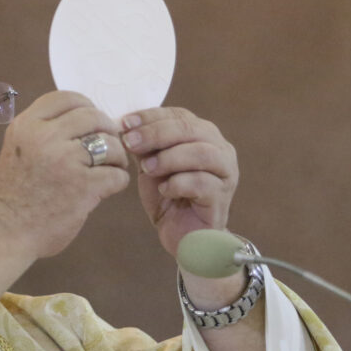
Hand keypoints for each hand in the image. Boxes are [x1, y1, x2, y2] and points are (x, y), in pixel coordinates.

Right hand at [0, 91, 129, 258]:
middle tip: (109, 147)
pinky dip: (119, 180)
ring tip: (112, 167)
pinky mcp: (83, 185)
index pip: (67, 98)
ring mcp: (65, 160)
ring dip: (117, 155)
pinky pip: (117, 173)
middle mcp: (45, 136)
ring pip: (110, 143)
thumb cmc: (14, 194)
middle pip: (93, 116)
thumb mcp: (19, 149)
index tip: (92, 123)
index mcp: (27, 125)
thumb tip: (86, 120)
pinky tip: (109, 187)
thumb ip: (44, 132)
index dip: (86, 107)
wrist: (4, 232)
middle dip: (107, 130)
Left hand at [121, 107, 238, 257]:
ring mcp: (226, 173)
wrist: (181, 235)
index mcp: (203, 135)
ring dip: (169, 158)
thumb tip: (125, 126)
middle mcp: (220, 149)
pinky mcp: (222, 198)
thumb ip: (144, 145)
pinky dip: (178, 183)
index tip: (124, 123)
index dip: (150, 117)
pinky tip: (163, 190)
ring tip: (146, 168)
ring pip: (202, 153)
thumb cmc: (167, 195)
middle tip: (130, 143)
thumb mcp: (150, 164)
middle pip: (190, 129)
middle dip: (156, 134)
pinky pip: (202, 183)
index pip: (179, 115)